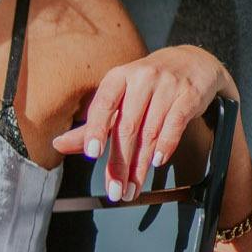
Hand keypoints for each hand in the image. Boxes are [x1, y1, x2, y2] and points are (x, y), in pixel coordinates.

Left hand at [53, 46, 232, 202]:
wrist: (192, 62)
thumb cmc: (148, 85)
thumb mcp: (120, 97)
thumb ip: (94, 124)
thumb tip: (58, 145)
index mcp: (117, 78)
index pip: (103, 105)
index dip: (96, 130)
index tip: (92, 154)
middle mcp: (141, 79)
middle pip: (127, 127)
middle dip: (120, 162)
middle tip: (115, 189)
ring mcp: (167, 86)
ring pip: (150, 131)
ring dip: (140, 165)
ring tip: (133, 186)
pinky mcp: (189, 95)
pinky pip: (175, 124)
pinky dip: (166, 145)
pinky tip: (157, 161)